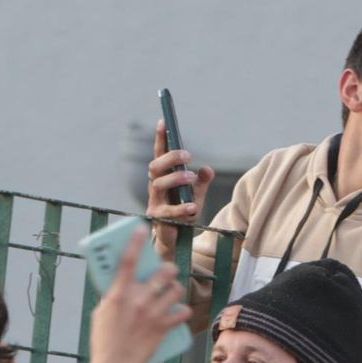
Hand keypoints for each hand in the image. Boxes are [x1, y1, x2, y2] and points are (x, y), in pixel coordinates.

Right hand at [88, 225, 191, 362]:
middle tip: (166, 272)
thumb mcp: (102, 312)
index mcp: (118, 294)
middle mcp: (137, 300)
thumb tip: (125, 284)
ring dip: (176, 288)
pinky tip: (179, 311)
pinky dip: (182, 311)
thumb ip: (114, 296)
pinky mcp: (163, 326)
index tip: (141, 228)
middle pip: (163, 272)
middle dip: (168, 269)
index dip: (135, 242)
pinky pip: (182, 311)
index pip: (127, 261)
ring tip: (172, 292)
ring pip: (176, 289)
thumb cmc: (104, 340)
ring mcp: (152, 313)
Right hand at [147, 119, 214, 260]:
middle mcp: (155, 188)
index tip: (163, 121)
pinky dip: (181, 208)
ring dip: (175, 178)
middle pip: (155, 166)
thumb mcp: (196, 194)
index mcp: (163, 178)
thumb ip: (202, 181)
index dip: (160, 138)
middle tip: (188, 155)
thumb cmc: (183, 213)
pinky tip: (193, 207)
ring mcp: (154, 203)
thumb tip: (207, 168)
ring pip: (158, 185)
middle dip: (170, 158)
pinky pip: (167, 212)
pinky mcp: (158, 219)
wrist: (175, 241)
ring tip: (191, 177)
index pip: (160, 155)